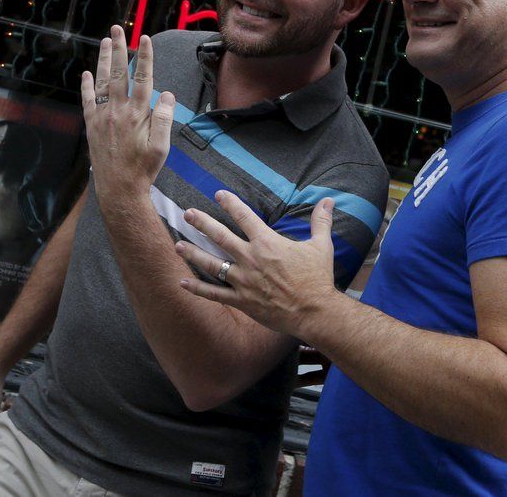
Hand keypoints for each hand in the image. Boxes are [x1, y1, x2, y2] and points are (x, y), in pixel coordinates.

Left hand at [81, 26, 175, 209]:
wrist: (118, 189)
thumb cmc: (143, 168)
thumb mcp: (162, 146)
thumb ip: (164, 119)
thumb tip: (166, 94)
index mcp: (137, 114)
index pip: (142, 79)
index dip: (144, 57)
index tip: (144, 39)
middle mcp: (117, 111)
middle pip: (119, 73)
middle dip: (119, 49)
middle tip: (117, 29)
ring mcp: (102, 117)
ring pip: (102, 82)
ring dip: (104, 60)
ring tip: (105, 42)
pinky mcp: (91, 126)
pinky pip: (88, 100)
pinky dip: (87, 85)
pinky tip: (88, 73)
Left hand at [175, 191, 339, 335]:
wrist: (315, 311)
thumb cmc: (318, 278)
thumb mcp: (322, 246)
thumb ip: (321, 221)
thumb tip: (329, 200)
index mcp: (267, 243)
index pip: (244, 217)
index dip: (230, 203)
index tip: (218, 194)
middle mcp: (250, 258)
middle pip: (220, 236)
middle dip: (202, 223)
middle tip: (187, 213)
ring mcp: (243, 280)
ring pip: (211, 264)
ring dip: (193, 253)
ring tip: (177, 245)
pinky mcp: (241, 300)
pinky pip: (214, 294)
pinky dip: (197, 289)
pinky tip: (182, 283)